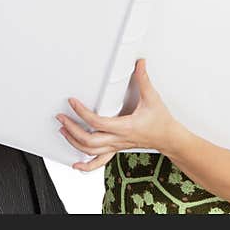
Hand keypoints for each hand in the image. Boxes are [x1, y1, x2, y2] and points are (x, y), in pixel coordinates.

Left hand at [56, 59, 183, 171]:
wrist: (168, 138)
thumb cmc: (161, 121)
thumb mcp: (152, 98)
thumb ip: (144, 79)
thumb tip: (139, 64)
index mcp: (124, 127)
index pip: (97, 122)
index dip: (82, 112)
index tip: (72, 102)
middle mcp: (118, 139)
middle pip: (88, 140)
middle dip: (71, 129)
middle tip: (61, 117)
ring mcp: (116, 146)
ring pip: (90, 151)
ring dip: (73, 141)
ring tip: (63, 130)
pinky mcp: (116, 148)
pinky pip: (99, 162)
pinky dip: (86, 166)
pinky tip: (76, 165)